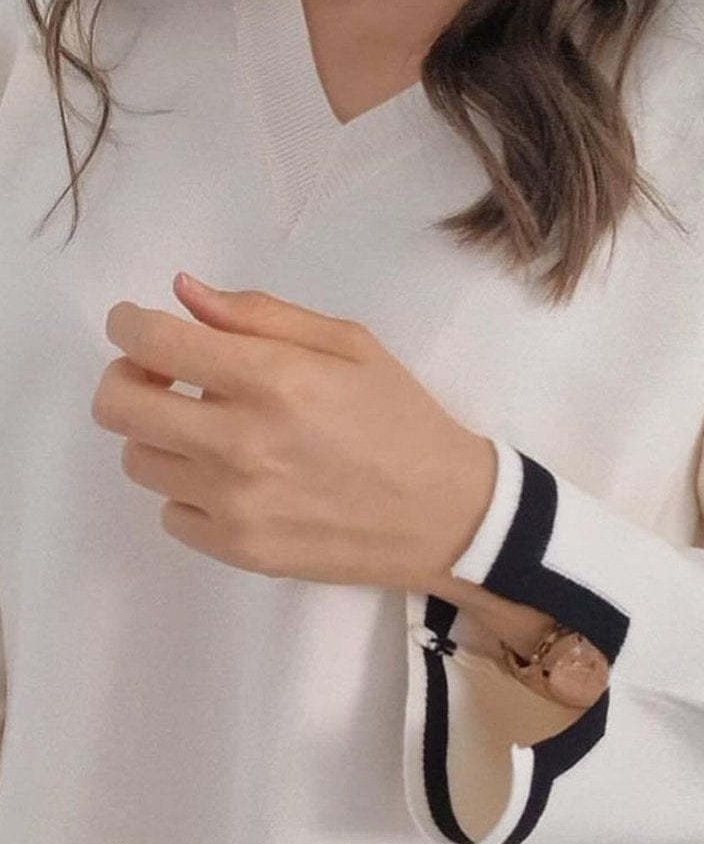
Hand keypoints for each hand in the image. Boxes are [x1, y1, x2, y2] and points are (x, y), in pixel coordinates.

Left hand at [92, 274, 497, 593]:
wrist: (444, 515)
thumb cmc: (400, 420)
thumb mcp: (349, 345)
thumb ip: (260, 315)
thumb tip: (183, 294)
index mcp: (272, 380)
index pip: (150, 341)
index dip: (128, 324)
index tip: (137, 325)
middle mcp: (241, 443)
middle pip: (118, 406)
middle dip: (127, 377)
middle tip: (163, 378)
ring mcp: (235, 504)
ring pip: (138, 460)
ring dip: (160, 437)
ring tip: (208, 433)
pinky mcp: (239, 550)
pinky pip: (170, 514)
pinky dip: (188, 492)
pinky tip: (232, 481)